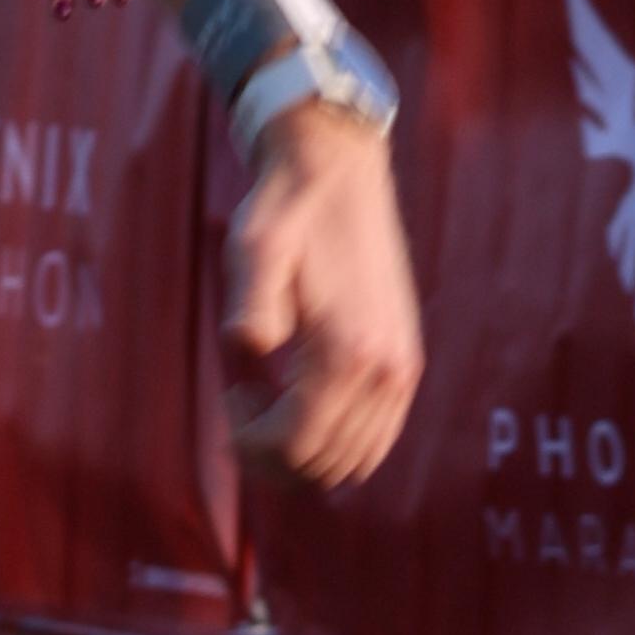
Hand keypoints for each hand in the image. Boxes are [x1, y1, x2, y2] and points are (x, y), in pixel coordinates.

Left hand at [221, 104, 421, 486]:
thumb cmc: (284, 214)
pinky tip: (299, 404)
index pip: (295, 445)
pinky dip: (336, 441)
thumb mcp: (252, 253)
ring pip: (355, 459)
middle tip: (241, 404)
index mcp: (347, 351)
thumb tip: (251, 356)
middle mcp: (386, 370)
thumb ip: (250, 309)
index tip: (228, 398)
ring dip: (303, 453)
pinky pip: (377, 435)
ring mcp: (403, 368)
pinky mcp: (406, 361)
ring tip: (267, 404)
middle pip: (324, 462)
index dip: (248, 443)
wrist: (337, 172)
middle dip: (271, 454)